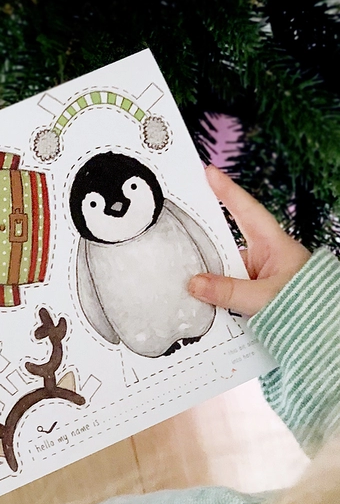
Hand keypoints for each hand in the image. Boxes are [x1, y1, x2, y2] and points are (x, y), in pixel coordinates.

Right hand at [188, 165, 311, 315]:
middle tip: (180, 241)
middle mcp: (267, 257)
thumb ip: (227, 291)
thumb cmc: (306, 307)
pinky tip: (205, 305)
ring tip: (190, 290)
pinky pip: (230, 289)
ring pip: (226, 271)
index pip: (246, 211)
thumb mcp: (262, 298)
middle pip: (228, 245)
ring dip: (212, 281)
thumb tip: (194, 283)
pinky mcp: (256, 294)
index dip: (227, 191)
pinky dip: (217, 297)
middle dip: (206, 250)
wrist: (323, 332)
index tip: (208, 172)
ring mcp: (260, 276)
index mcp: (274, 245)